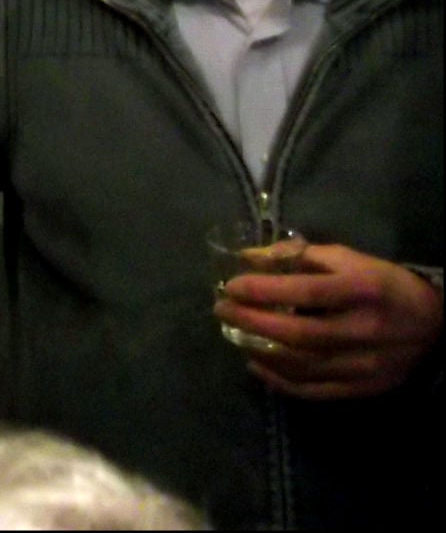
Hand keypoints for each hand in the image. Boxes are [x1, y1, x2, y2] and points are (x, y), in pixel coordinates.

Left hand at [216, 243, 442, 398]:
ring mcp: (364, 365)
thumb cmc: (381, 284)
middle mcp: (364, 330)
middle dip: (252, 322)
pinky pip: (313, 391)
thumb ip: (298, 255)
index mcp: (362, 291)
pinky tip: (256, 363)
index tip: (231, 286)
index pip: (306, 293)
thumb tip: (247, 257)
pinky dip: (278, 380)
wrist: (434, 326)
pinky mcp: (363, 388)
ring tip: (234, 334)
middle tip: (222, 310)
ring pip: (301, 366)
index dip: (264, 291)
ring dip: (259, 351)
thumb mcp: (347, 259)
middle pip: (298, 334)